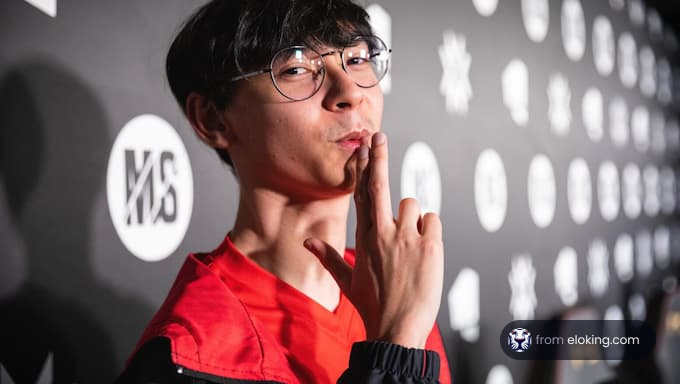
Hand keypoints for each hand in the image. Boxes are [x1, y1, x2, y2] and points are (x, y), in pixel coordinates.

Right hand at [304, 132, 443, 348]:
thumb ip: (327, 256)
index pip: (361, 194)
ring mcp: (406, 237)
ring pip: (412, 205)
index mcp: (364, 238)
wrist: (397, 328)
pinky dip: (430, 230)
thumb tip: (305, 241)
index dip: (362, 168)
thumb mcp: (348, 281)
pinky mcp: (429, 245)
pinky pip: (433, 220)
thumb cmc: (373, 305)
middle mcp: (382, 232)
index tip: (363, 147)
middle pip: (379, 185)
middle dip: (378, 157)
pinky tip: (424, 252)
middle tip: (378, 135)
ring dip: (413, 219)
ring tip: (410, 248)